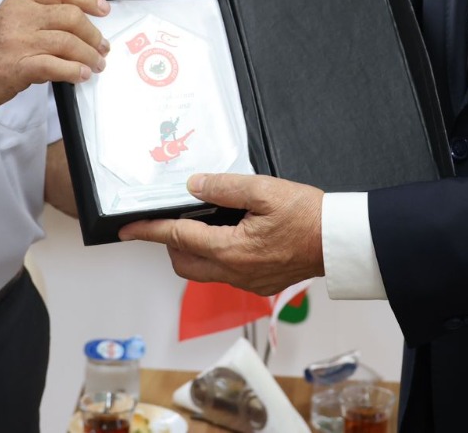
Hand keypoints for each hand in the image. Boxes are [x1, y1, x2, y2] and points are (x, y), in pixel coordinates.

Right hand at [0, 0, 109, 114]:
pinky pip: (56, 66)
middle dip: (93, 33)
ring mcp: (18, 42)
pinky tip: (81, 76)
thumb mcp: (5, 22)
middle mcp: (19, 17)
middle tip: (101, 47)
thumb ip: (35, 20)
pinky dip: (74, 71)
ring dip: (89, 55)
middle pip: (70, 16)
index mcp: (18, 2)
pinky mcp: (17, 67)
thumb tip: (71, 31)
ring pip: (67, 41)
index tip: (103, 9)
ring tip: (96, 65)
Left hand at [118, 173, 324, 295]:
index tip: (128, 229)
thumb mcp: (265, 190)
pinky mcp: (259, 282)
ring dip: (194, 250)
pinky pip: (225, 272)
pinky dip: (217, 255)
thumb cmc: (309, 216)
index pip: (178, 239)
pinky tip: (232, 233)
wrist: (339, 242)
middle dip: (169, 243)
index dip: (149, 231)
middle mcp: (235, 272)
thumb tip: (194, 185)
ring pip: (203, 270)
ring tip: (205, 222)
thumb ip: (225, 186)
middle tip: (172, 218)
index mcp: (231, 249)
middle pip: (184, 263)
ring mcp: (247, 281)